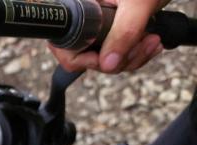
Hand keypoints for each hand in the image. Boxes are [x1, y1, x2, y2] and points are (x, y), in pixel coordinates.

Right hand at [49, 0, 168, 73]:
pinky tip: (151, 42)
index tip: (109, 56)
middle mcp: (85, 17)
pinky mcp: (113, 32)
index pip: (64, 44)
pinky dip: (135, 55)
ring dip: (132, 58)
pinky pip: (117, 56)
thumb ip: (124, 32)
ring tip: (153, 42)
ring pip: (104, 60)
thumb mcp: (139, 4)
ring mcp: (98, 26)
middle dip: (118, 60)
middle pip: (86, 58)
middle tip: (144, 44)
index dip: (83, 59)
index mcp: (82, 5)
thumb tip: (108, 65)